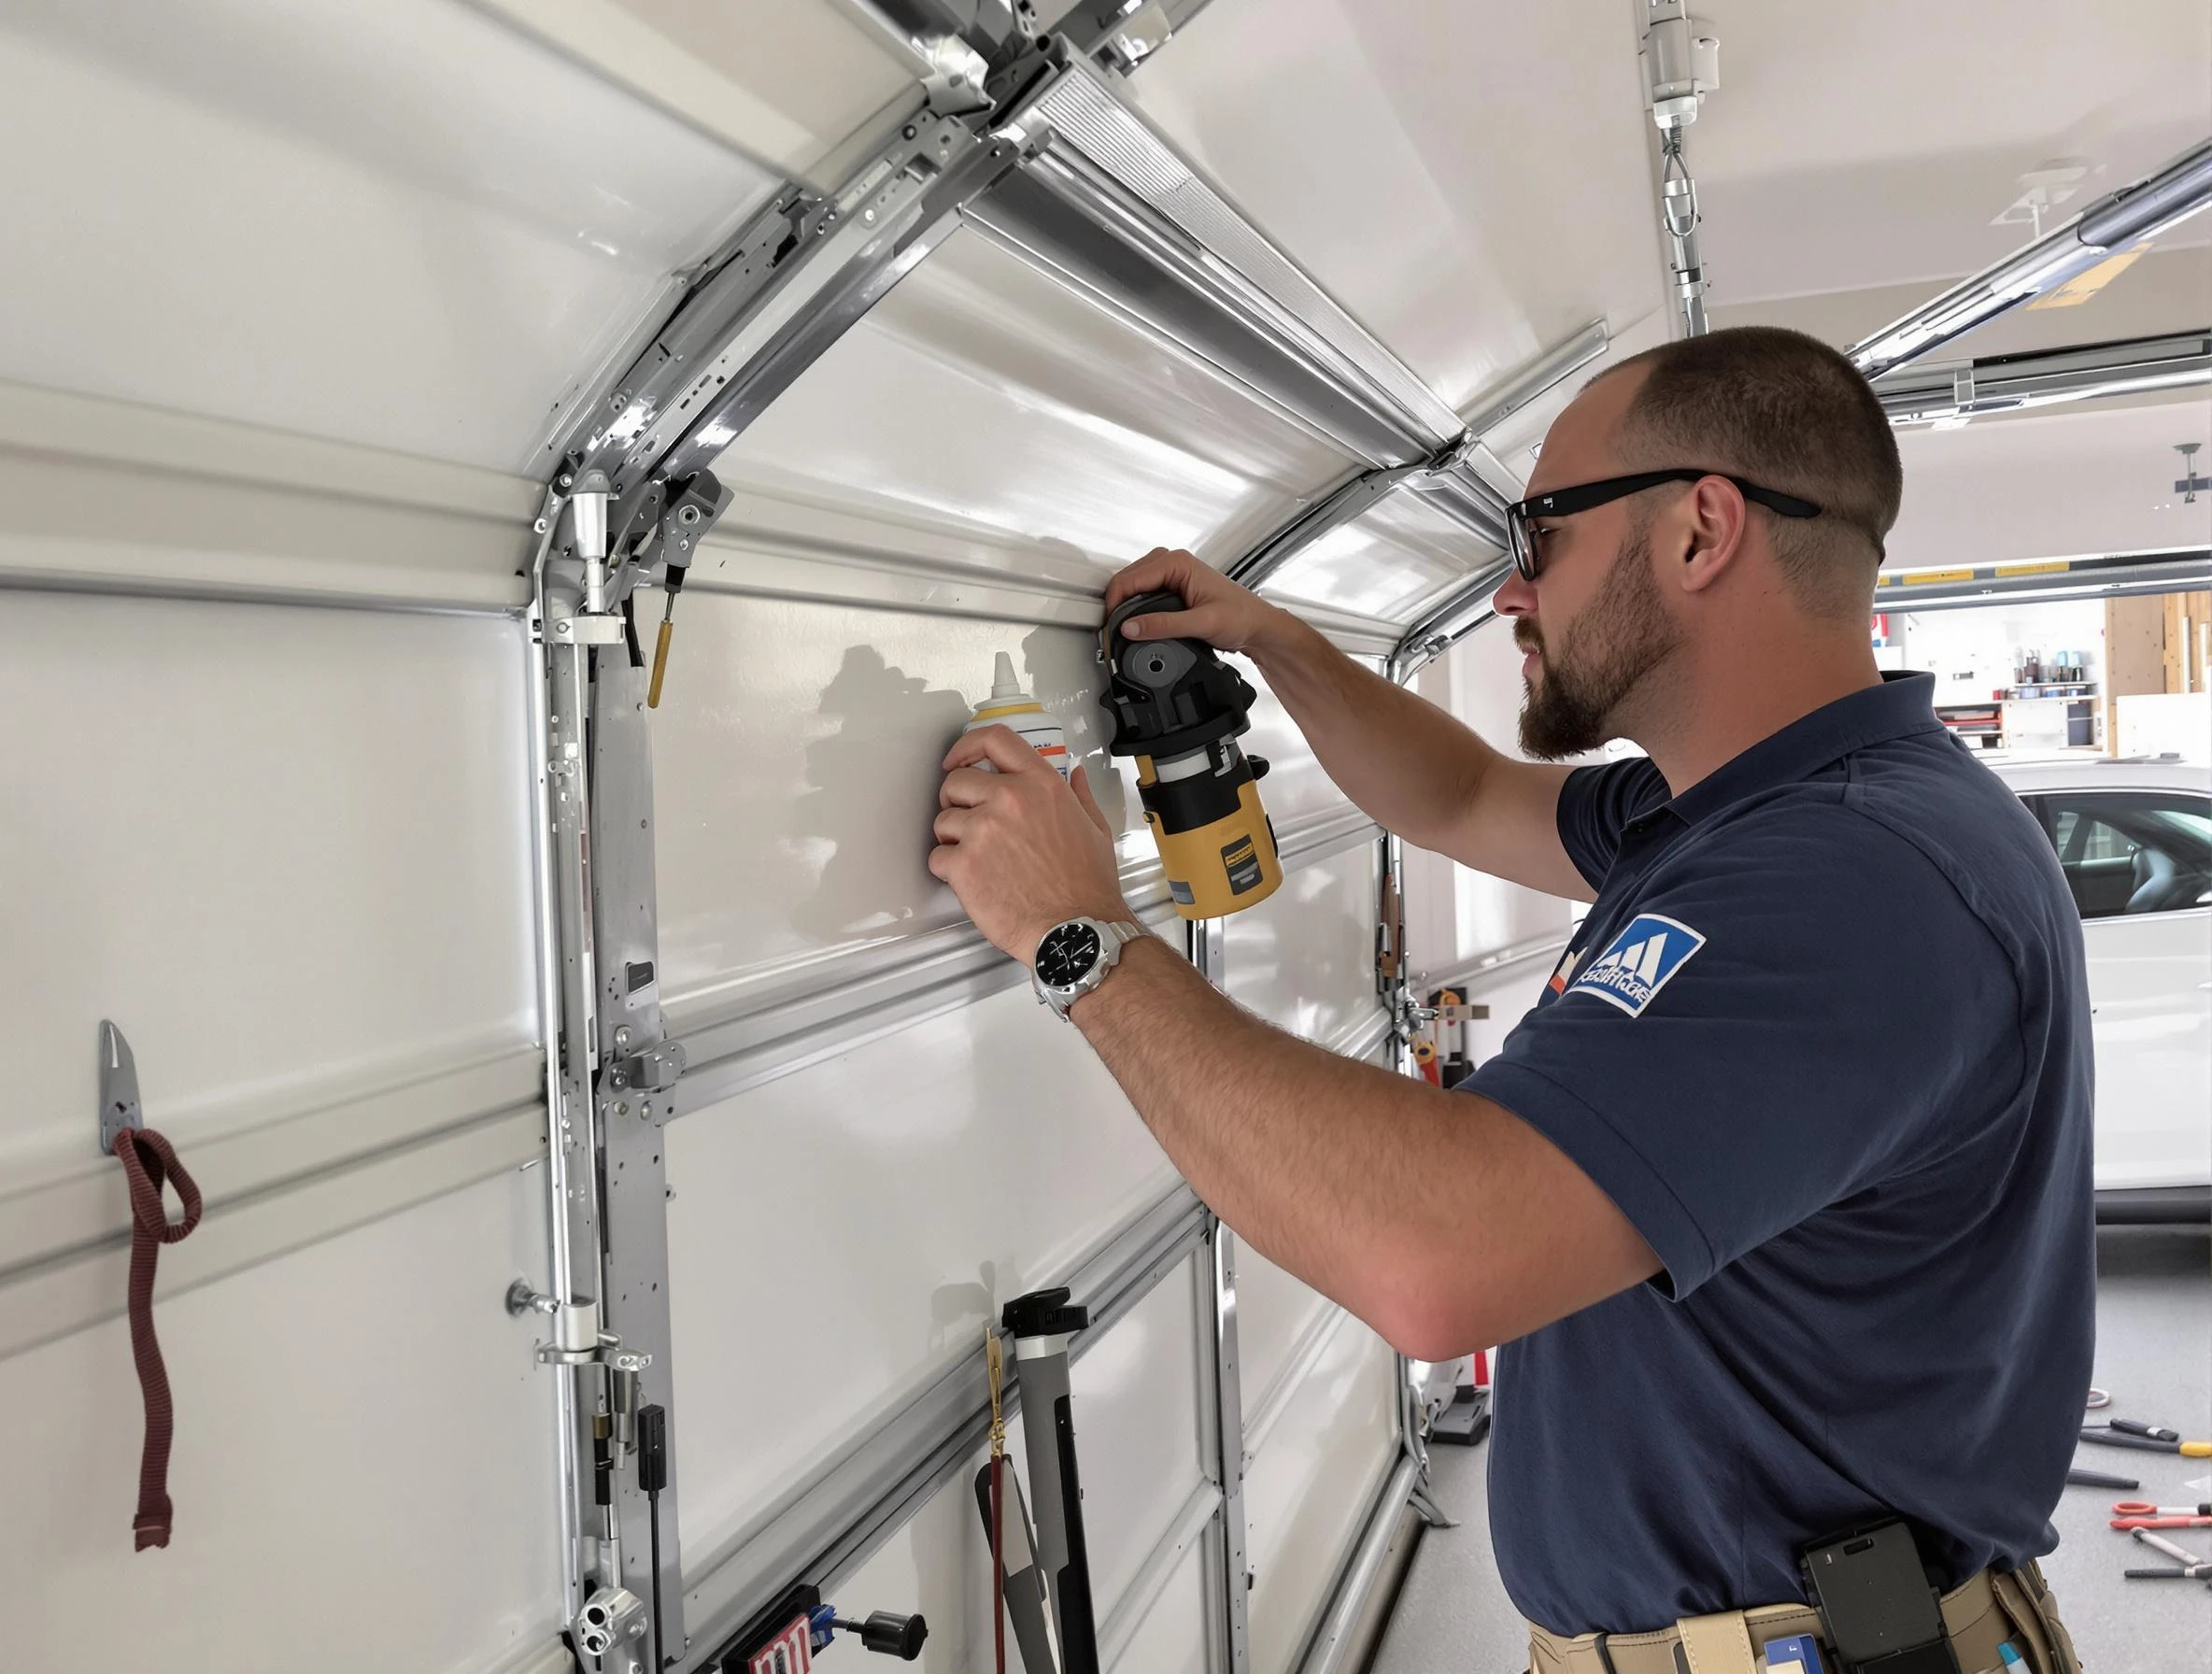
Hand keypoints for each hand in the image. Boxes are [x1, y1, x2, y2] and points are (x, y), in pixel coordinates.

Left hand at [932, 726, 1130, 966]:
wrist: (1077, 930)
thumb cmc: (1088, 886)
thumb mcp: (1095, 828)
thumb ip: (1079, 795)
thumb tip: (1074, 774)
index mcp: (1040, 785)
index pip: (994, 740)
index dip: (968, 746)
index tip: (959, 759)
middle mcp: (1009, 799)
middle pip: (956, 780)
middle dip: (955, 800)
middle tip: (968, 822)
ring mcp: (983, 831)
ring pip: (942, 821)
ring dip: (952, 839)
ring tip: (978, 859)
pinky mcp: (964, 865)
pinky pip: (937, 857)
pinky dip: (948, 870)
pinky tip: (973, 881)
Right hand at [1105, 548, 1287, 655]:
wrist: (1258, 626)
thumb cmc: (1241, 616)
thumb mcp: (1201, 623)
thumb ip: (1164, 625)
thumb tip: (1131, 627)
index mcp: (1178, 563)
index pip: (1131, 579)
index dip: (1115, 604)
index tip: (1110, 628)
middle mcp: (1173, 563)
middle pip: (1127, 580)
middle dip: (1116, 604)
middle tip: (1110, 630)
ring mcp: (1172, 574)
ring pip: (1133, 585)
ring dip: (1124, 605)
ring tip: (1119, 628)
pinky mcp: (1173, 588)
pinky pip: (1143, 593)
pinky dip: (1135, 607)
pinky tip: (1134, 623)